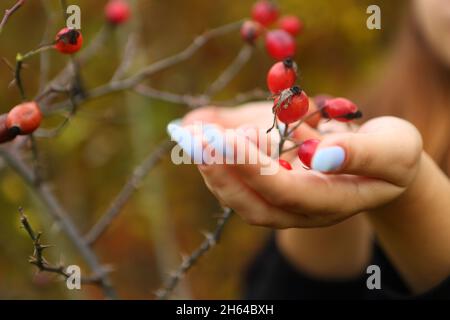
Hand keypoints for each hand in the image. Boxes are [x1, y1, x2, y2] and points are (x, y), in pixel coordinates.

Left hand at [180, 102, 422, 227]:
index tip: (225, 137)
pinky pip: (236, 180)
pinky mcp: (269, 188)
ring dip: (211, 167)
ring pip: (238, 196)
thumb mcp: (391, 149)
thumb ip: (362, 153)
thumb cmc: (391, 155)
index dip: (253, 168)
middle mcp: (301, 211)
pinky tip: (198, 133)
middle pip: (252, 203)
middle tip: (194, 138)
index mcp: (331, 202)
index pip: (286, 192)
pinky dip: (215, 159)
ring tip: (188, 135)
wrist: (381, 167)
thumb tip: (323, 156)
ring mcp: (282, 204)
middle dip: (221, 171)